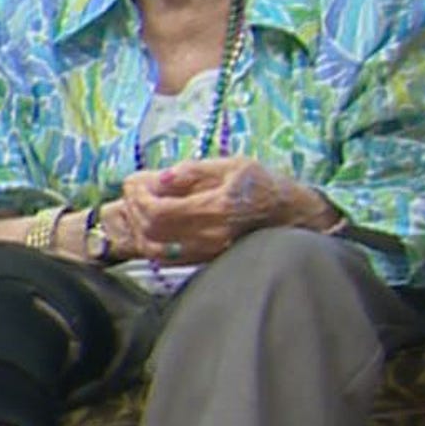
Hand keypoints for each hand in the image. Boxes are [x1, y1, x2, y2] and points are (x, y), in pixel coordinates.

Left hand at [117, 156, 326, 264]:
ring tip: (140, 208)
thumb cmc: (263, 184)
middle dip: (134, 211)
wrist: (291, 215)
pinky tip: (153, 225)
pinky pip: (169, 259)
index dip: (138, 198)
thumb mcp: (233, 165)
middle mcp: (211, 235)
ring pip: (156, 250)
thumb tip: (160, 178)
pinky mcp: (207, 260)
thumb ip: (194, 171)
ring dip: (139, 230)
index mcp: (217, 207)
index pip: (159, 211)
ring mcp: (209, 251)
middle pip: (152, 232)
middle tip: (133, 194)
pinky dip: (152, 243)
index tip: (134, 184)